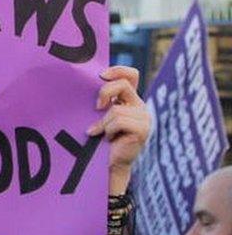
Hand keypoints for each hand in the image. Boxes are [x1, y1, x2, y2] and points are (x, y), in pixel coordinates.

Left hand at [86, 66, 149, 191]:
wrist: (108, 164)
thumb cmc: (100, 140)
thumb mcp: (99, 116)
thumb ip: (101, 102)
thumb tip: (90, 84)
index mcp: (129, 100)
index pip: (131, 75)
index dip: (118, 70)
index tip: (101, 75)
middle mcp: (139, 106)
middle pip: (123, 85)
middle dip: (105, 93)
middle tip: (96, 107)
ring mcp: (144, 117)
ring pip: (116, 109)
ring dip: (104, 123)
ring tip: (102, 134)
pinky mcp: (143, 129)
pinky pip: (119, 120)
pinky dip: (108, 130)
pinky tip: (107, 139)